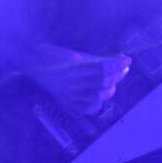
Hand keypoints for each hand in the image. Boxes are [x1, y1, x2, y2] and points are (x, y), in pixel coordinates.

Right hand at [17, 44, 131, 113]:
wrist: (34, 65)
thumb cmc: (55, 55)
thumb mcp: (77, 54)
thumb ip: (96, 60)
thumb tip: (118, 60)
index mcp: (75, 68)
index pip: (103, 68)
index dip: (118, 64)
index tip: (127, 59)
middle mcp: (73, 84)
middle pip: (103, 82)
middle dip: (118, 75)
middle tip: (124, 68)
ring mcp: (70, 96)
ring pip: (99, 96)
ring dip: (111, 88)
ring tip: (115, 80)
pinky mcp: (67, 103)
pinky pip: (88, 108)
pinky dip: (99, 103)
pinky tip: (103, 95)